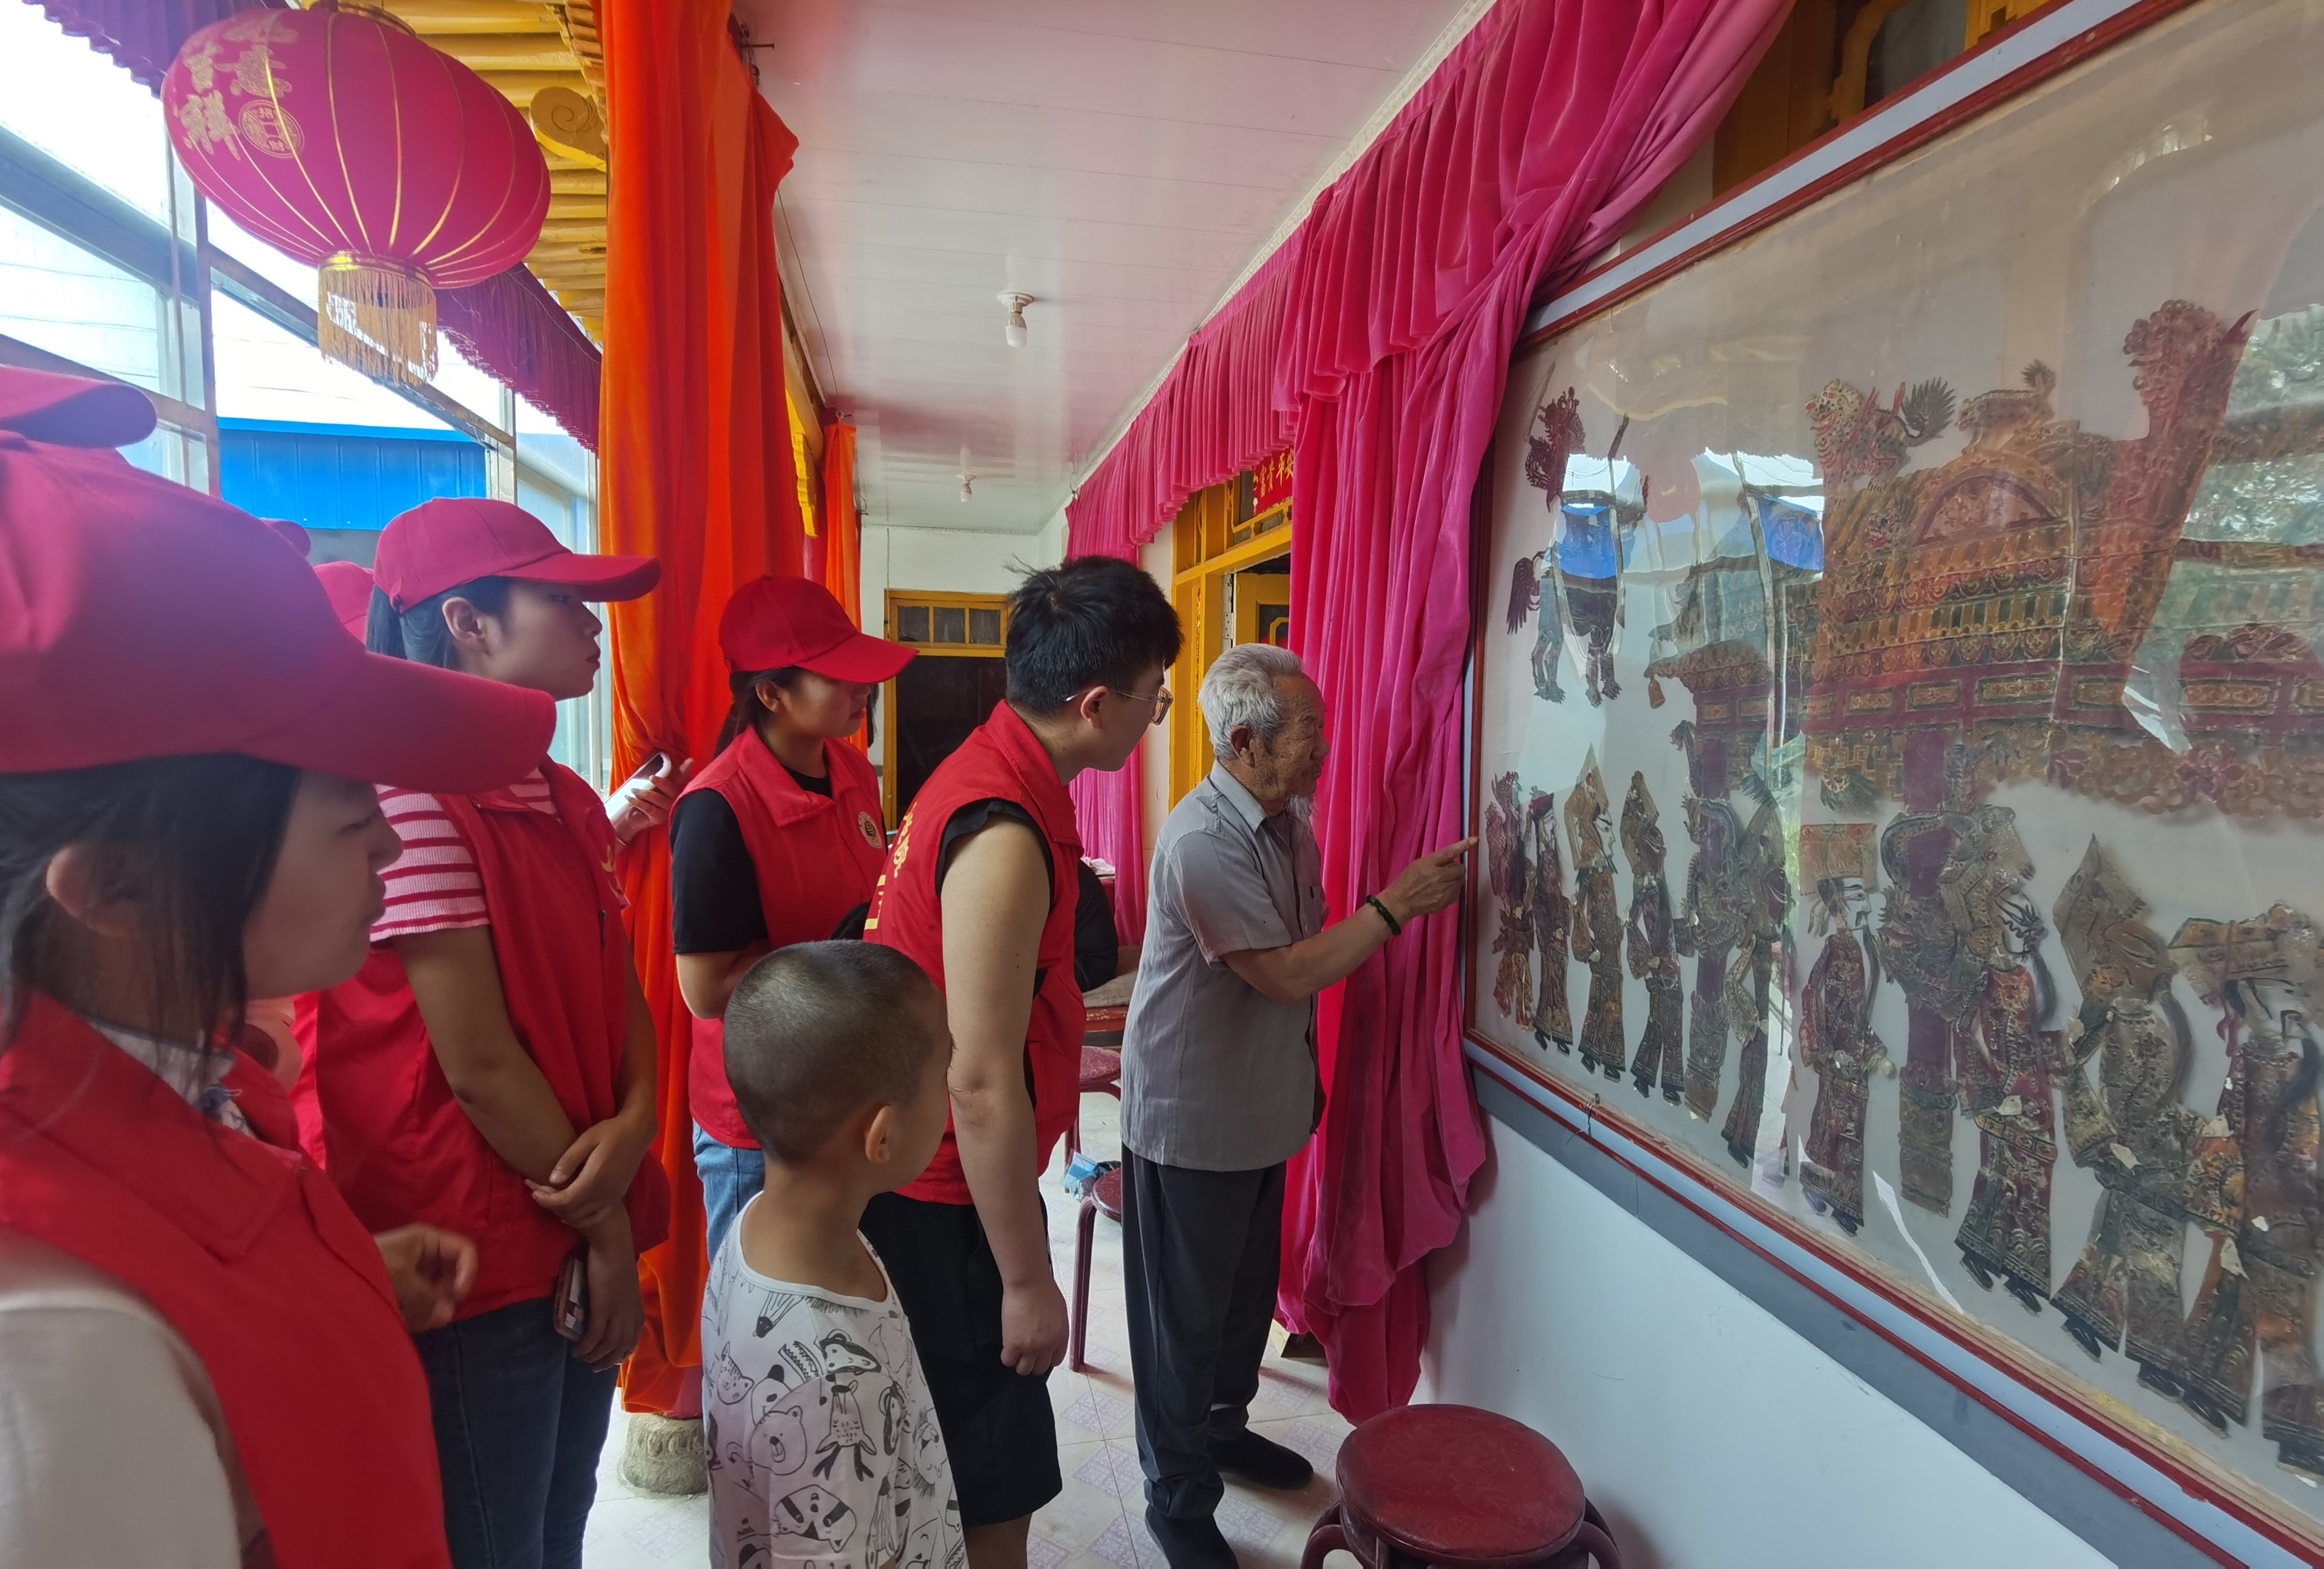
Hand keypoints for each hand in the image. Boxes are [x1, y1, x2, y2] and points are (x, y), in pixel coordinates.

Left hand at [374, 1225, 478, 1332]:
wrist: (331, 1275)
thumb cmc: (371, 1267)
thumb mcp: (404, 1279)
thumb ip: (429, 1298)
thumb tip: (447, 1315)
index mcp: (428, 1240)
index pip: (465, 1250)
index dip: (467, 1273)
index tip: (455, 1297)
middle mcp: (424, 1254)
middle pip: (453, 1274)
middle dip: (446, 1296)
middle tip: (434, 1315)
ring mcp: (413, 1272)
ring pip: (437, 1292)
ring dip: (430, 1308)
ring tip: (414, 1320)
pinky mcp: (401, 1290)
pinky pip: (421, 1303)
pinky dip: (417, 1314)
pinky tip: (404, 1320)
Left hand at [530, 1114, 651, 1231]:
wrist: (638, 1132)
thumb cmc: (610, 1131)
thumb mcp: (587, 1139)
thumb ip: (569, 1160)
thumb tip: (552, 1180)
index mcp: (595, 1178)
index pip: (565, 1200)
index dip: (546, 1200)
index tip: (533, 1192)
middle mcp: (604, 1192)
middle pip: (571, 1211)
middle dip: (551, 1205)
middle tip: (537, 1193)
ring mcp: (612, 1196)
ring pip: (582, 1215)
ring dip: (563, 1211)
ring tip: (550, 1199)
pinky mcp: (617, 1196)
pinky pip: (595, 1215)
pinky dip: (579, 1217)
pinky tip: (569, 1211)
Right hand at [574, 1214, 642, 1371]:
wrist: (612, 1244)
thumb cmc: (616, 1257)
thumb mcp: (624, 1281)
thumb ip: (621, 1295)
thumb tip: (611, 1301)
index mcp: (636, 1306)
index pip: (634, 1336)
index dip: (624, 1350)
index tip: (614, 1358)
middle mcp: (630, 1313)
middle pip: (621, 1346)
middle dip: (608, 1360)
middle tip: (595, 1367)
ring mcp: (617, 1312)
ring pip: (608, 1345)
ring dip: (594, 1356)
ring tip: (582, 1358)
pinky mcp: (603, 1309)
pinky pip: (594, 1336)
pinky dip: (586, 1347)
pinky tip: (579, 1350)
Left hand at [608, 757, 692, 845]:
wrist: (633, 818)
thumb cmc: (644, 798)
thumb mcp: (650, 784)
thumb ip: (658, 775)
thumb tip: (672, 761)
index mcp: (674, 790)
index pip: (681, 778)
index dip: (685, 770)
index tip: (690, 760)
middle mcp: (674, 800)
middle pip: (670, 789)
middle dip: (661, 782)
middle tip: (650, 777)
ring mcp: (667, 810)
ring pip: (657, 798)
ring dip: (643, 793)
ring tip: (633, 789)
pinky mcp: (658, 818)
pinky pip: (648, 807)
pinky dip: (637, 802)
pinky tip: (629, 797)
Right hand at [998, 1276, 1068, 1375]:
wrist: (1029, 1283)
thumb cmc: (1043, 1290)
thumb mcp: (1059, 1313)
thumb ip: (1055, 1329)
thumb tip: (1048, 1335)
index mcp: (1061, 1338)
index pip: (1055, 1361)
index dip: (1045, 1359)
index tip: (1038, 1355)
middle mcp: (1048, 1346)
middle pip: (1039, 1369)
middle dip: (1031, 1362)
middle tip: (1024, 1354)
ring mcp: (1031, 1348)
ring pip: (1023, 1369)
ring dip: (1018, 1362)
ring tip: (1015, 1352)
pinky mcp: (1014, 1344)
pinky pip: (1007, 1361)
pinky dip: (1006, 1357)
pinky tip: (1006, 1347)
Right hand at [1379, 837, 1477, 923]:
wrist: (1402, 902)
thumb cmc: (1408, 880)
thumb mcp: (1419, 864)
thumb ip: (1436, 861)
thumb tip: (1452, 860)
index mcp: (1430, 863)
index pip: (1450, 852)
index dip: (1463, 845)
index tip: (1474, 839)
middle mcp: (1439, 876)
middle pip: (1460, 869)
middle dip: (1456, 869)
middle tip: (1446, 871)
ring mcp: (1444, 890)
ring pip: (1461, 881)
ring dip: (1455, 879)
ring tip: (1442, 882)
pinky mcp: (1447, 901)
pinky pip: (1458, 892)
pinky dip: (1453, 890)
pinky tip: (1443, 891)